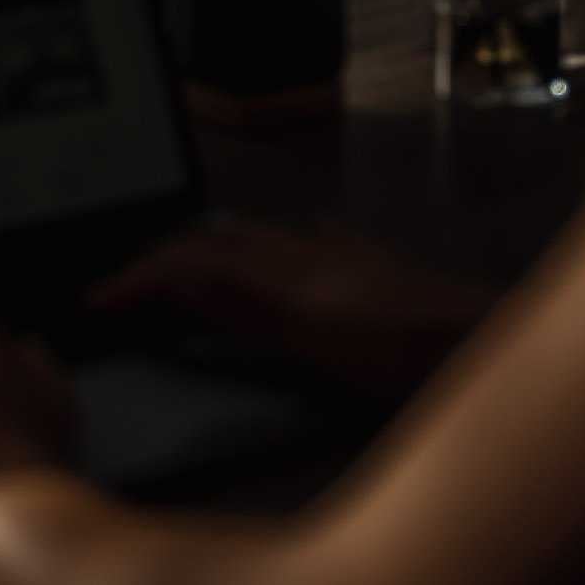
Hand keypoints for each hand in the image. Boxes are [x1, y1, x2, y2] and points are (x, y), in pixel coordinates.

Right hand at [89, 218, 494, 400]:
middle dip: (170, 257)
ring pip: (266, 243)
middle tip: (131, 283)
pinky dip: (299, 243)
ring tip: (192, 261)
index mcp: (285, 270)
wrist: (485, 338)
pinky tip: (309, 236)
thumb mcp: (314, 334)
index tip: (99, 300)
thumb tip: (177, 272)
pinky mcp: (379, 278)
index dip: (141, 278)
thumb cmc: (408, 348)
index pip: (193, 261)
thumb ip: (245, 304)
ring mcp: (345, 264)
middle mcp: (309, 257)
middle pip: (221, 244)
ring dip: (220, 249)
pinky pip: (327, 246)